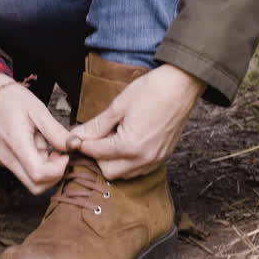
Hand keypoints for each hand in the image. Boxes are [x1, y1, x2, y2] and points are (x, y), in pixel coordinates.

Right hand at [0, 75, 71, 193]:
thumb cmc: (11, 99)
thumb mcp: (38, 109)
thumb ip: (56, 131)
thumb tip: (75, 145)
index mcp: (16, 144)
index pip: (39, 175)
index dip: (58, 169)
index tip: (64, 154)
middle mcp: (7, 158)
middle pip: (36, 186)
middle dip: (54, 175)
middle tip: (59, 154)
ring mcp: (4, 161)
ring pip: (31, 182)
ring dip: (46, 170)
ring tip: (47, 146)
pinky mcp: (4, 160)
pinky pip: (24, 172)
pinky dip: (37, 165)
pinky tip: (38, 145)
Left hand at [68, 64, 204, 179]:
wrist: (181, 85)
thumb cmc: (151, 91)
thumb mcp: (118, 106)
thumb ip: (96, 125)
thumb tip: (77, 135)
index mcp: (129, 145)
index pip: (96, 153)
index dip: (83, 143)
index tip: (77, 135)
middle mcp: (143, 158)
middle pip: (108, 171)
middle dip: (98, 157)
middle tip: (97, 137)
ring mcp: (155, 159)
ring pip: (124, 174)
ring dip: (112, 161)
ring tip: (113, 137)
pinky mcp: (162, 157)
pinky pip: (138, 169)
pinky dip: (127, 161)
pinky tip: (126, 142)